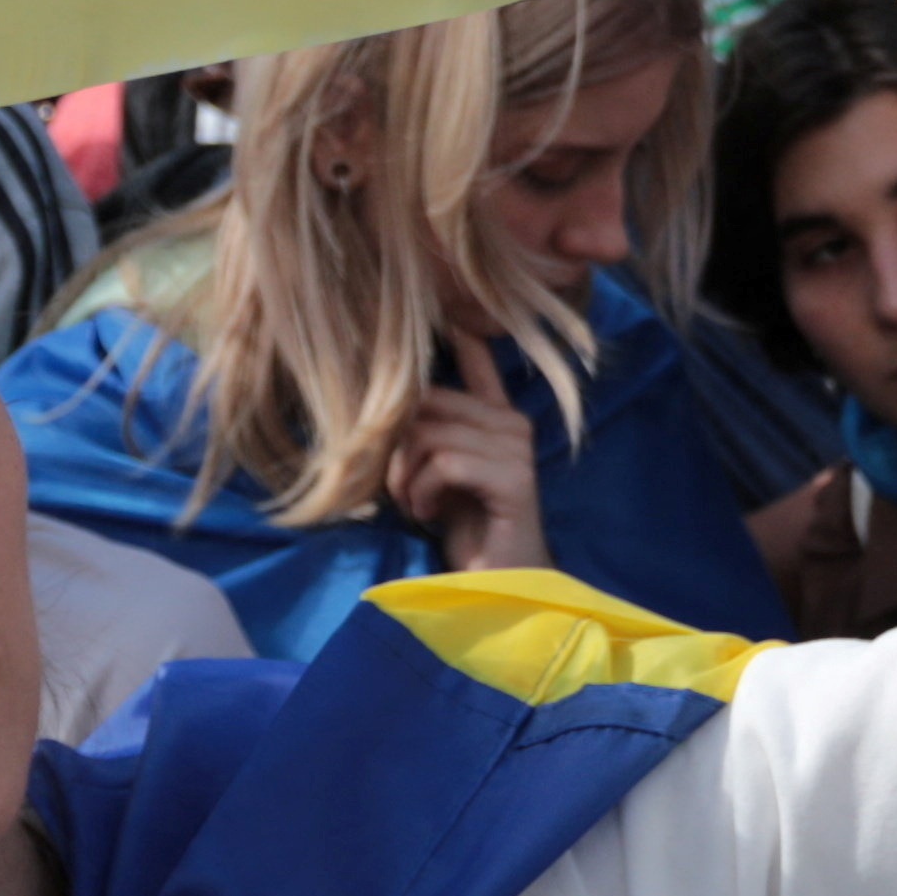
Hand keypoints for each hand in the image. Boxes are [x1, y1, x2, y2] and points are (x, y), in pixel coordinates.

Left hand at [385, 343, 544, 574]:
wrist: (498, 587)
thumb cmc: (461, 531)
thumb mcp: (433, 473)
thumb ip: (421, 434)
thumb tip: (380, 400)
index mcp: (493, 417)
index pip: (476, 355)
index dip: (457, 330)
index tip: (441, 308)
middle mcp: (510, 422)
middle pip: (428, 400)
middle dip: (398, 446)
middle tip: (400, 488)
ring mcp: (516, 448)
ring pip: (432, 433)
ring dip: (407, 476)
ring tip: (417, 505)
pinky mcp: (514, 477)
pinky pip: (447, 461)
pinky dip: (424, 490)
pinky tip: (431, 513)